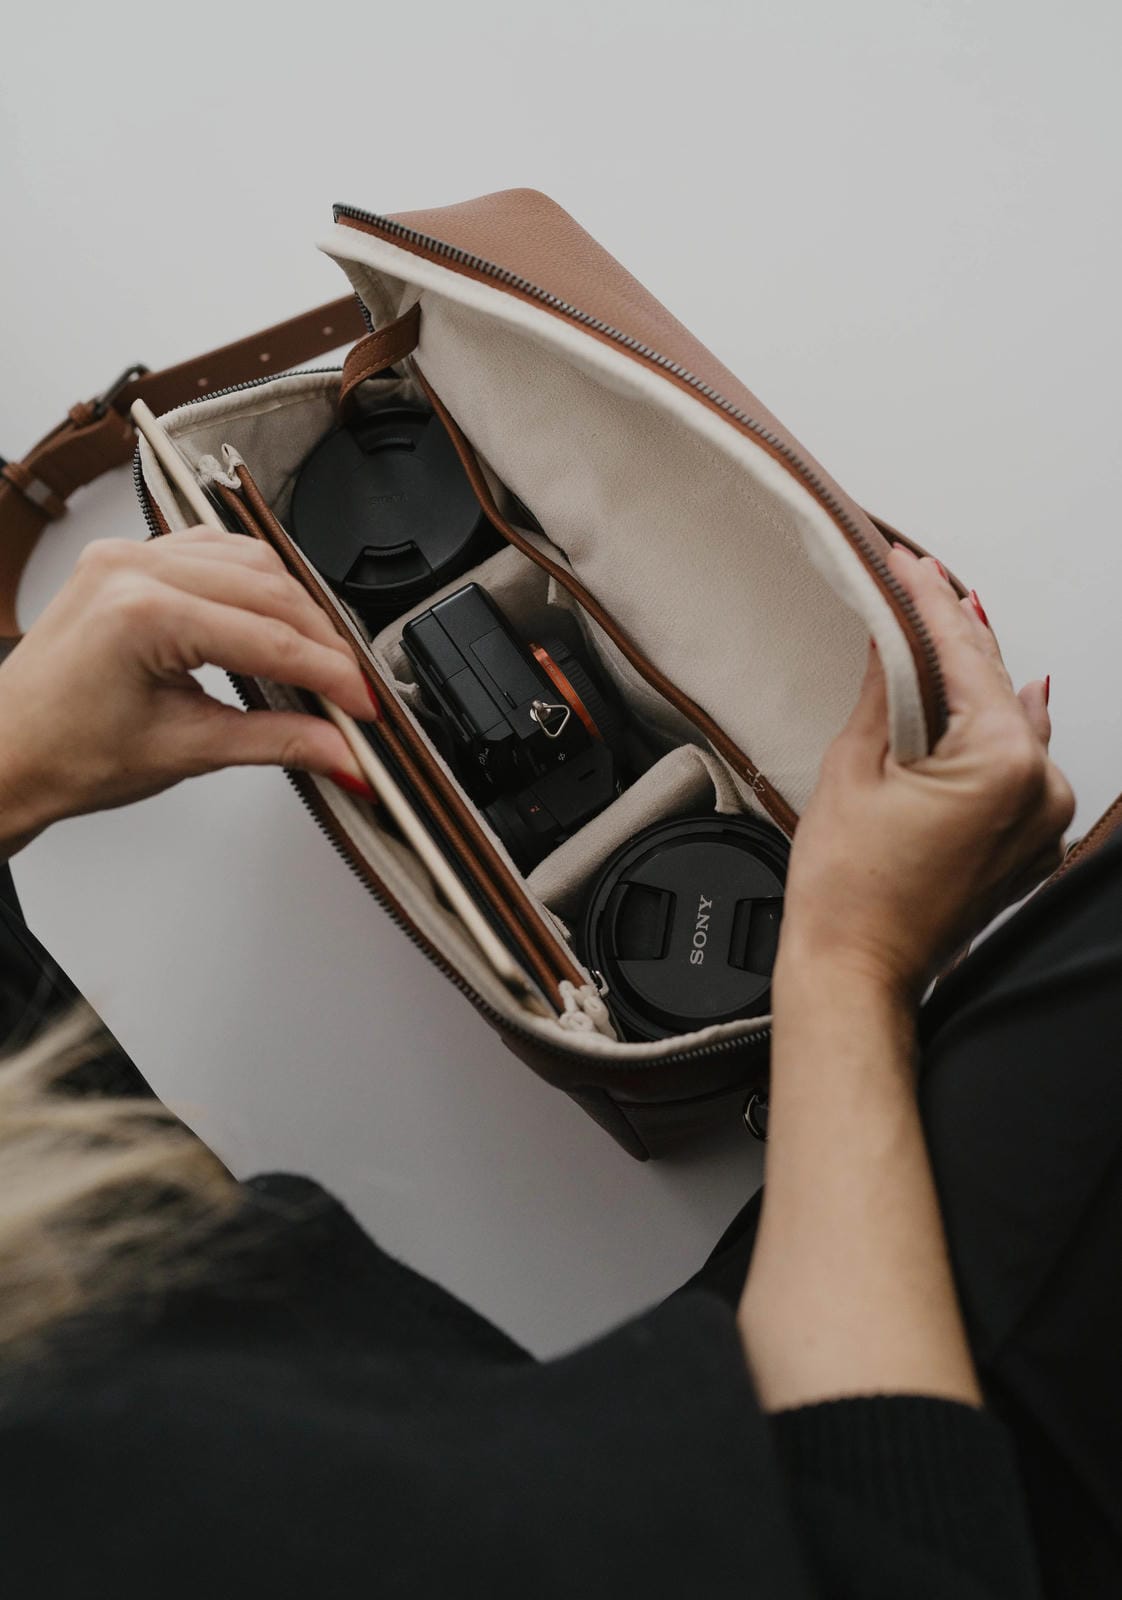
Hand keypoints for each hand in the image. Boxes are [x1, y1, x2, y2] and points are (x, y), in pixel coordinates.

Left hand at [0, 527, 378, 854]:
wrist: (7, 753)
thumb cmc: (67, 754)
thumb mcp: (187, 750)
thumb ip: (279, 744)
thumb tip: (343, 752)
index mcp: (142, 612)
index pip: (270, 639)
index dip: (331, 676)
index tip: (365, 708)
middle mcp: (133, 568)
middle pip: (269, 590)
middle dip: (322, 643)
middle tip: (353, 691)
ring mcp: (128, 555)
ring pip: (250, 560)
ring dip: (295, 607)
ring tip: (320, 660)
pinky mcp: (129, 558)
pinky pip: (215, 552)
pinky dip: (257, 584)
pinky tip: (275, 620)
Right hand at [777, 545, 1073, 1002]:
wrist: (857, 971)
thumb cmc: (850, 891)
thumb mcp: (854, 766)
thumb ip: (886, 692)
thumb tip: (895, 641)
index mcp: (1004, 762)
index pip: (965, 656)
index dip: (929, 602)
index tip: (907, 565)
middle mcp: (1041, 788)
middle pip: (996, 685)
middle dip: (955, 634)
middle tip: (922, 583)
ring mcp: (1044, 821)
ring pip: (1012, 722)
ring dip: (977, 679)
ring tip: (947, 626)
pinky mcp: (1031, 843)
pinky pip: (1018, 766)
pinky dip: (995, 731)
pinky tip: (983, 697)